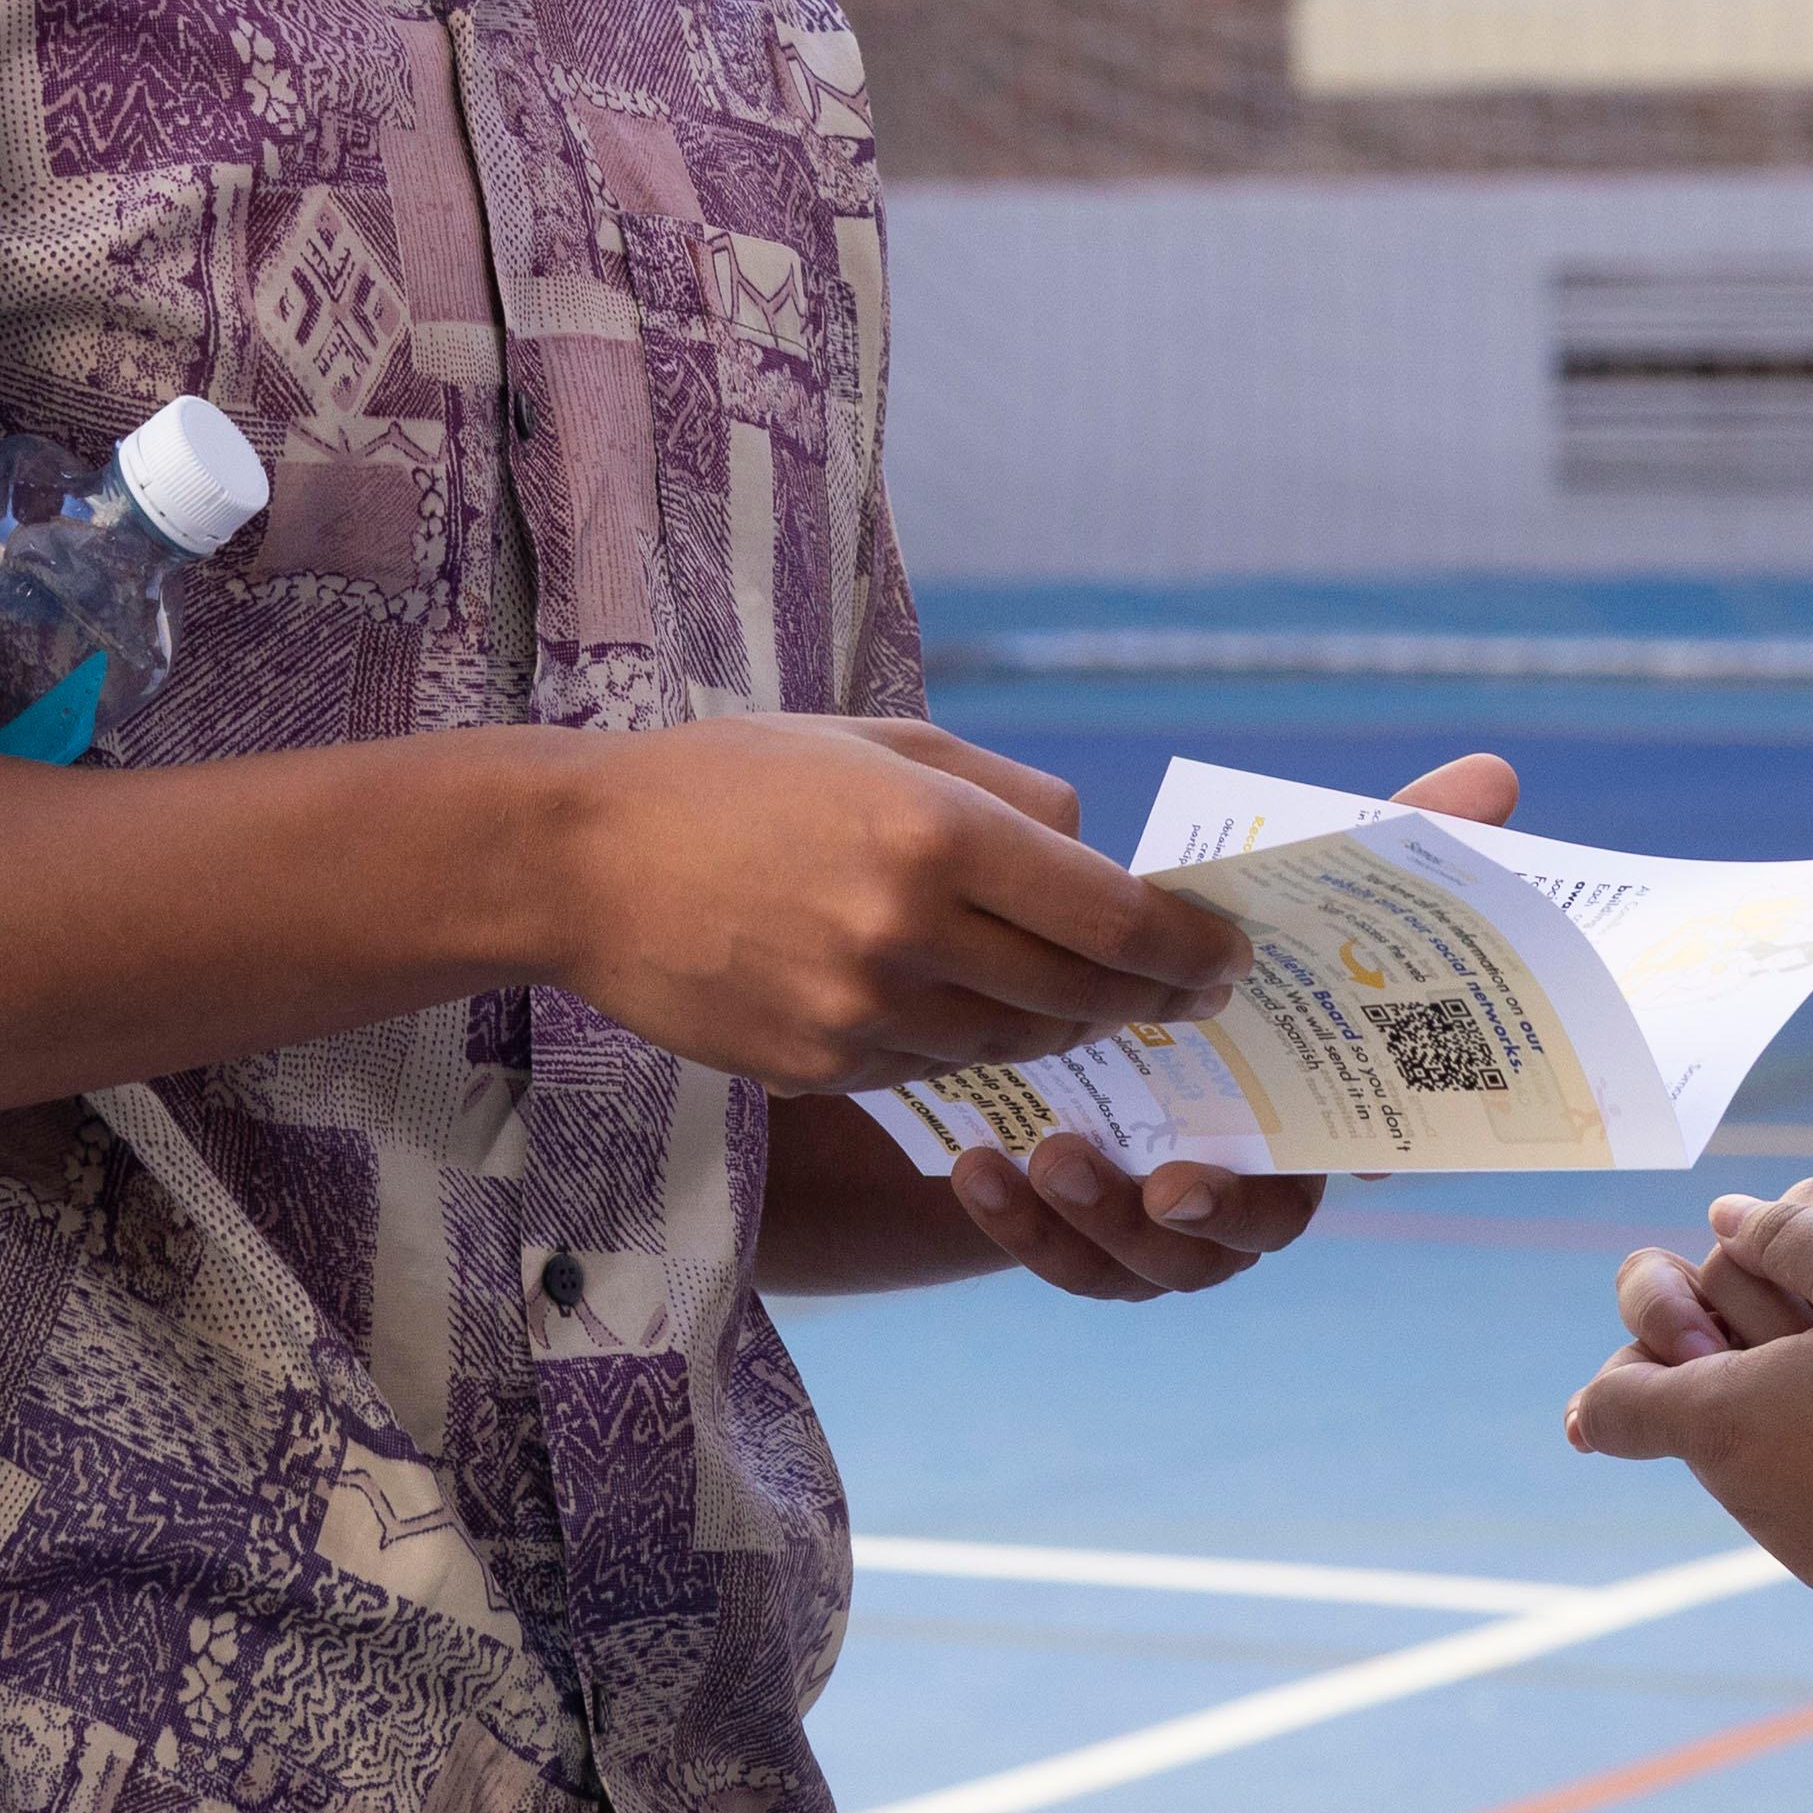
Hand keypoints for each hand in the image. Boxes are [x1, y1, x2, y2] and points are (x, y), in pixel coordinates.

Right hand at [530, 710, 1245, 1090]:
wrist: (586, 861)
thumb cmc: (743, 779)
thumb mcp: (885, 742)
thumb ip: (1007, 797)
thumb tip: (1099, 857)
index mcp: (939, 836)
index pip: (1118, 921)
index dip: (1192, 950)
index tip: (1226, 957)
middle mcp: (910, 936)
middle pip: (1085, 997)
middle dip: (1149, 996)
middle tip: (1186, 988)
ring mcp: (863, 1016)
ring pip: (1019, 1043)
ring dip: (1063, 1023)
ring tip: (1078, 992)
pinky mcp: (822, 1070)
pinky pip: (939, 1069)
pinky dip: (970, 1041)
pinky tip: (958, 1002)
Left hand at [923, 749, 1521, 1296]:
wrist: (1049, 1011)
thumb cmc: (1195, 949)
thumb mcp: (1269, 887)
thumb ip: (1383, 841)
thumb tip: (1499, 774)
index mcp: (1316, 1105)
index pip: (1376, 1150)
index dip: (1381, 1162)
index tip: (1361, 1161)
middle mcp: (1257, 1176)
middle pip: (1267, 1228)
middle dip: (1225, 1214)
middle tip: (1172, 1181)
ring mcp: (1171, 1223)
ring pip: (1158, 1262)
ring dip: (1104, 1221)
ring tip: (1047, 1150)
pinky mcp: (1088, 1240)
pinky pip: (1066, 1260)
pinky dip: (1022, 1226)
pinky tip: (978, 1162)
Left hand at [1562, 1180, 1812, 1611]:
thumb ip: (1776, 1231)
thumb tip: (1722, 1217)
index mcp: (1721, 1419)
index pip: (1609, 1406)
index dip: (1625, 1368)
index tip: (1671, 1347)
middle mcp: (1741, 1496)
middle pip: (1689, 1429)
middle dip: (1719, 1380)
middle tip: (1794, 1340)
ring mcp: (1792, 1546)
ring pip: (1751, 1474)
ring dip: (1777, 1430)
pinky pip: (1808, 1520)